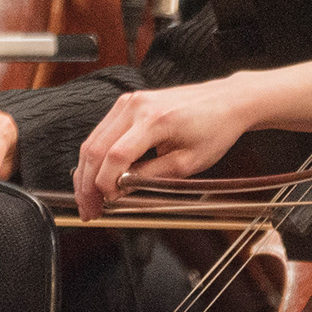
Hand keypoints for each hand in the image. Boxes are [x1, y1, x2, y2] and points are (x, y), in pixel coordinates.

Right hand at [77, 76, 257, 216]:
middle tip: (88, 210)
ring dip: (85, 173)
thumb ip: (150, 177)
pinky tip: (95, 178)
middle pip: (96, 148)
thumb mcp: (188, 163)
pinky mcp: (127, 103)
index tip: (106, 204)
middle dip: (87, 185)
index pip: (116, 156)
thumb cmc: (214, 130)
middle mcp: (137, 106)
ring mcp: (129, 101)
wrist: (226, 101)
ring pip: (92, 141)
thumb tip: (119, 191)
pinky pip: (101, 132)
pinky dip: (94, 157)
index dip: (105, 185)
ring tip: (88, 200)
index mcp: (156, 119)